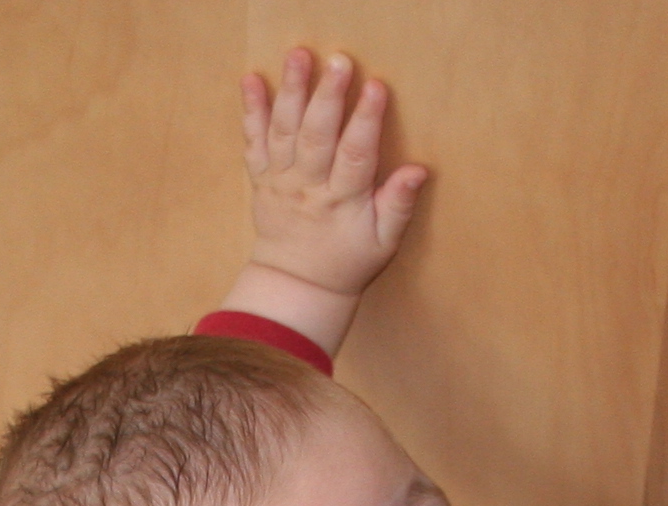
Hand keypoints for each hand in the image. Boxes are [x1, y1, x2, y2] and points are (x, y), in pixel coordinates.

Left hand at [218, 50, 430, 361]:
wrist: (296, 285)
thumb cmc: (347, 262)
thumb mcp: (384, 243)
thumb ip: (398, 205)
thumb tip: (417, 171)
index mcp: (341, 202)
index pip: (356, 155)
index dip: (366, 120)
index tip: (376, 87)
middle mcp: (307, 187)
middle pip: (317, 136)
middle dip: (327, 96)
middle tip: (339, 61)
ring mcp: (280, 181)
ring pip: (283, 132)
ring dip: (291, 91)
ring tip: (298, 57)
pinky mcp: (261, 178)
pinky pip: (253, 140)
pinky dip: (251, 110)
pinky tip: (250, 80)